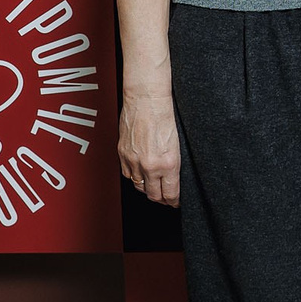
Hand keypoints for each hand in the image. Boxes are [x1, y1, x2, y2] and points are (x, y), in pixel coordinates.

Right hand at [118, 90, 180, 206]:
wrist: (146, 99)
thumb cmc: (164, 115)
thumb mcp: (178, 143)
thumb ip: (173, 163)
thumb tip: (173, 177)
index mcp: (168, 163)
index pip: (170, 193)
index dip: (174, 201)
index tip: (177, 202)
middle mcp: (149, 165)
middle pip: (153, 195)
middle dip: (162, 199)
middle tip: (167, 199)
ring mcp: (133, 161)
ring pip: (139, 186)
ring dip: (147, 189)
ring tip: (154, 188)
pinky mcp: (123, 154)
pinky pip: (127, 174)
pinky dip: (134, 178)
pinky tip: (141, 175)